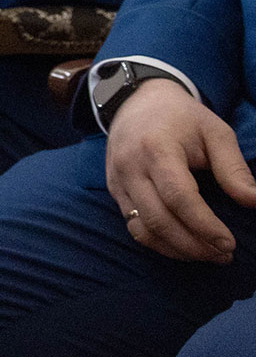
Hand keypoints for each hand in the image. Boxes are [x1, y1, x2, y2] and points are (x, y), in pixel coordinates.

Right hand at [106, 78, 255, 261]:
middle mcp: (131, 167)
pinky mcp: (114, 190)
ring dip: (176, 249)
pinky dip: (159, 242)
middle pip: (158, 219)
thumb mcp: (215, 131)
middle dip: (193, 245)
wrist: (137, 101)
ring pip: (142, 229)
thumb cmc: (182, 117)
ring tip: (207, 254)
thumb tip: (254, 201)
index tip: (230, 243)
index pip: (178, 197)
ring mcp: (118, 180)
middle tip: (224, 254)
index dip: (204, 225)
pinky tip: (184, 245)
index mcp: (156, 148)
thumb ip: (233, 167)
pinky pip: (133, 225)